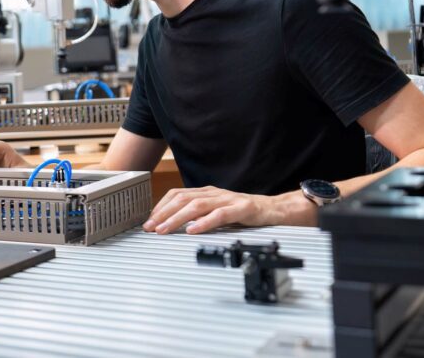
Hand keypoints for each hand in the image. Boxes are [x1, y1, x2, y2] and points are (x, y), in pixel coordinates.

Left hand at [142, 186, 294, 234]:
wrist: (274, 210)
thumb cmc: (244, 212)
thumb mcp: (216, 211)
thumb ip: (198, 214)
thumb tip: (173, 224)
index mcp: (206, 192)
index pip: (177, 194)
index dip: (161, 206)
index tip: (149, 220)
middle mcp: (214, 193)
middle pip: (183, 199)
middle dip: (163, 213)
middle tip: (151, 228)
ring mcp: (227, 200)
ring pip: (197, 206)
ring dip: (177, 218)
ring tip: (165, 229)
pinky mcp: (242, 209)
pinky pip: (220, 215)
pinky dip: (204, 222)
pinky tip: (193, 230)